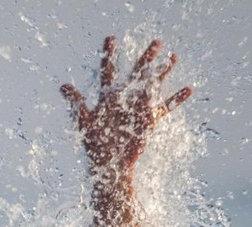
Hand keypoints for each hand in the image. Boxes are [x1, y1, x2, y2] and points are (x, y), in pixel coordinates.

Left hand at [61, 37, 191, 171]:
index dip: (109, 55)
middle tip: (157, 41)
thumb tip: (63, 86)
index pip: (108, 71)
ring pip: (153, 85)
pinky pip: (165, 107)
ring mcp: (138, 108)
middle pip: (136, 73)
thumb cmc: (95, 144)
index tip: (111, 38)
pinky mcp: (149, 120)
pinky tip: (188, 89)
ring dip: (163, 72)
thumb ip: (77, 103)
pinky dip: (176, 99)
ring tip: (173, 57)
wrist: (110, 163)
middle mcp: (124, 100)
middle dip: (145, 58)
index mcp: (108, 97)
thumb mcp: (86, 122)